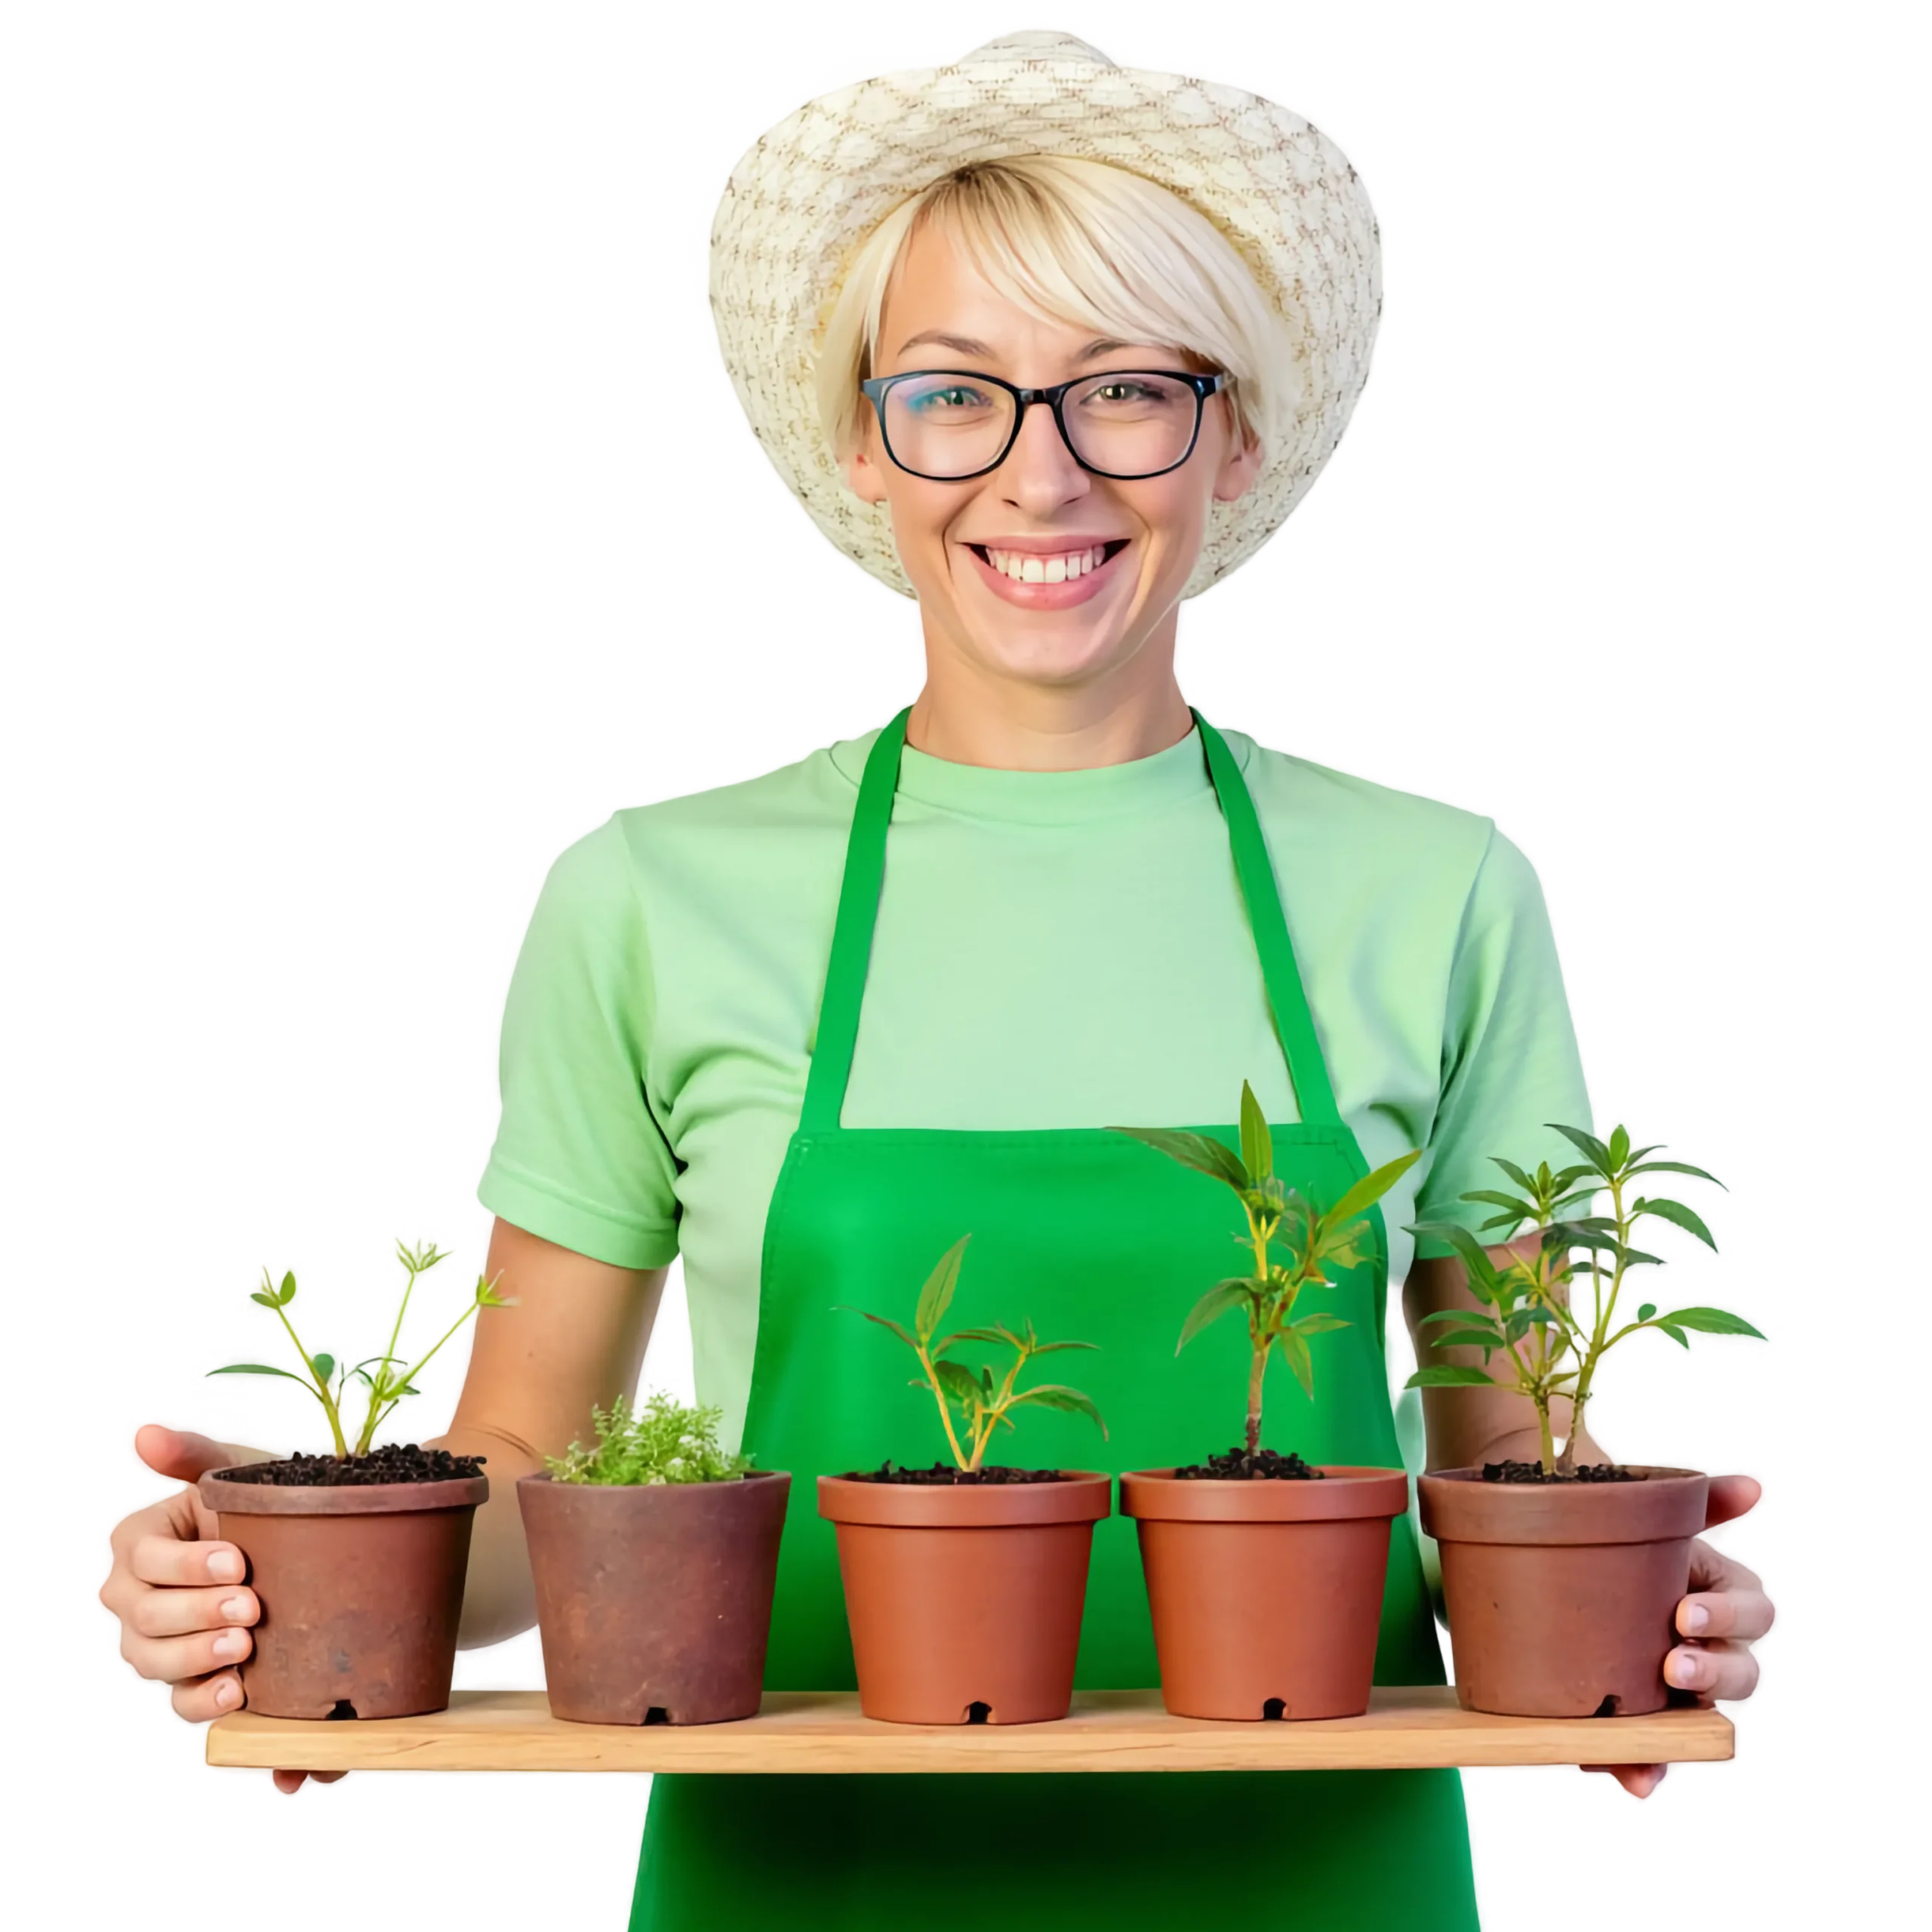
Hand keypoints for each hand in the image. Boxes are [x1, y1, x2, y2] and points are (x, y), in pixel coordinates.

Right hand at [99, 1417, 355, 1801]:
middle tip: (249, 1611)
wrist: (325, 1546)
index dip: (183, 1565)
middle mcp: (136, 1605)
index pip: (140, 1562)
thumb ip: (190, 1453)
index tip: (237, 1561)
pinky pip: (195, 1720)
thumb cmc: (267, 1502)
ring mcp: (163, 1654)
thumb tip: (137, 1430)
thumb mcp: (239, 1470)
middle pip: (142, 1627)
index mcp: (137, 1548)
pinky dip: (225, 1727)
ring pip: (158, 1677)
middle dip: (194, 1618)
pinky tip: (253, 1725)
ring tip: (242, 1661)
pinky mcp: (198, 1690)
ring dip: (197, 1672)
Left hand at [1581, 1464, 1781, 1803]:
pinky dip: (1647, 1774)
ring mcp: (1686, 1696)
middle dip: (1713, 1676)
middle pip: (1744, 1678)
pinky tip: (1632, 1782)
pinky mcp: (1649, 1728)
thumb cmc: (1635, 1533)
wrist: (1568, 1546)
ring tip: (1652, 1740)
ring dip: (1686, 1737)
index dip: (1728, 1617)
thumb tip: (1758, 1482)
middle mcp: (1720, 1654)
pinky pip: (1657, 1761)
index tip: (1685, 1612)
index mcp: (1733, 1600)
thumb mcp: (1668, 1506)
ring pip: (1708, 1729)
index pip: (1756, 1614)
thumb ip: (1712, 1495)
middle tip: (1673, 1663)